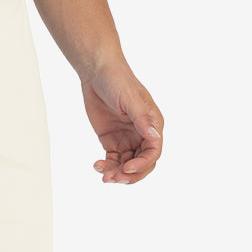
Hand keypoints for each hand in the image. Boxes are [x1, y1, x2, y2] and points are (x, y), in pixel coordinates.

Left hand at [81, 61, 163, 184]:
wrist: (97, 73)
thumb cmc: (118, 81)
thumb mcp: (130, 100)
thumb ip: (141, 119)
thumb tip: (154, 137)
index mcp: (152, 125)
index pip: (153, 152)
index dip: (142, 164)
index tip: (127, 168)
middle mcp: (142, 135)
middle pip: (142, 164)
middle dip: (129, 174)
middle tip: (114, 178)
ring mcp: (127, 139)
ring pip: (126, 165)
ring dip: (116, 173)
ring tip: (103, 176)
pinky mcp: (112, 141)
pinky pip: (112, 160)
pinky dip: (106, 167)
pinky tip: (97, 165)